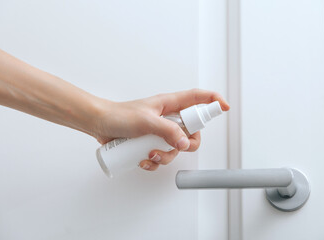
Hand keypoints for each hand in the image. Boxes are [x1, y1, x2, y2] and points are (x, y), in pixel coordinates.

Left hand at [91, 89, 229, 170]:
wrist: (99, 124)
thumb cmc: (119, 115)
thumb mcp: (146, 121)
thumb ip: (167, 130)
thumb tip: (183, 143)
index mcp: (169, 104)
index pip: (197, 98)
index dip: (213, 101)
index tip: (224, 108)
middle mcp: (168, 118)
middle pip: (192, 131)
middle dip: (187, 144)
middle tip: (176, 147)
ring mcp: (160, 131)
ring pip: (177, 147)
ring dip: (167, 156)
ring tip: (151, 155)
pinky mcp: (151, 143)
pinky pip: (162, 156)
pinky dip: (156, 162)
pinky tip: (144, 160)